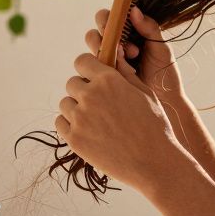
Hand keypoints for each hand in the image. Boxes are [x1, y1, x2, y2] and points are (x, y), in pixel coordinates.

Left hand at [55, 51, 186, 195]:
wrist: (154, 163)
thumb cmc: (153, 125)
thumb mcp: (144, 92)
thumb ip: (123, 72)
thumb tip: (113, 52)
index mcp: (108, 79)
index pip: (82, 61)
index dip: (88, 68)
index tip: (93, 77)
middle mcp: (90, 95)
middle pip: (72, 83)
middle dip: (83, 90)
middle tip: (100, 105)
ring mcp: (80, 118)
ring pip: (65, 104)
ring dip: (76, 108)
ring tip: (96, 121)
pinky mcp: (74, 139)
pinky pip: (60, 123)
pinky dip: (70, 125)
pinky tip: (87, 131)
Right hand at [84, 5, 184, 106]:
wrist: (164, 101)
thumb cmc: (165, 73)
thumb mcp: (161, 48)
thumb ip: (150, 28)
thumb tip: (134, 9)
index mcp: (130, 32)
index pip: (113, 15)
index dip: (114, 17)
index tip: (126, 23)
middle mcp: (116, 43)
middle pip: (98, 27)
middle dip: (109, 32)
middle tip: (130, 44)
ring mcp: (108, 58)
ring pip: (93, 44)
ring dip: (109, 47)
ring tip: (132, 57)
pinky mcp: (103, 73)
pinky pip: (94, 63)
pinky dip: (108, 63)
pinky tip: (125, 69)